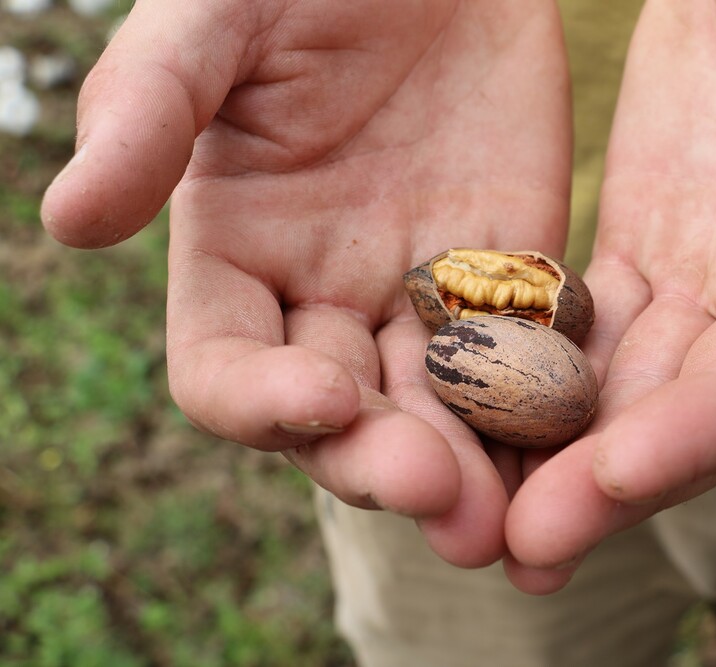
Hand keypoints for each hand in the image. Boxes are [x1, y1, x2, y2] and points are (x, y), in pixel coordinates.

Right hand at [41, 0, 571, 567]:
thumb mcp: (215, 22)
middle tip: (437, 494)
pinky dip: (543, 410)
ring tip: (502, 518)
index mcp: (237, 257)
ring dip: (469, 469)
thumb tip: (68, 219)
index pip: (224, 372)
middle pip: (342, 418)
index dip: (262, 402)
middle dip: (382, 460)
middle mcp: (325, 297)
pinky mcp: (511, 275)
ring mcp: (423, 294)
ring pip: (440, 409)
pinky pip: (526, 359)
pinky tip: (572, 449)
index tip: (324, 395)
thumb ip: (148, 111)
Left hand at [505, 0, 715, 592]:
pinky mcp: (643, 260)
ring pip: (636, 391)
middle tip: (527, 548)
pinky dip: (533, 384)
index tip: (619, 472)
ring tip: (488, 523)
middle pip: (705, 411)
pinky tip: (473, 429)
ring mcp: (711, 284)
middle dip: (618, 480)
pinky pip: (583, 337)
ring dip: (565, 459)